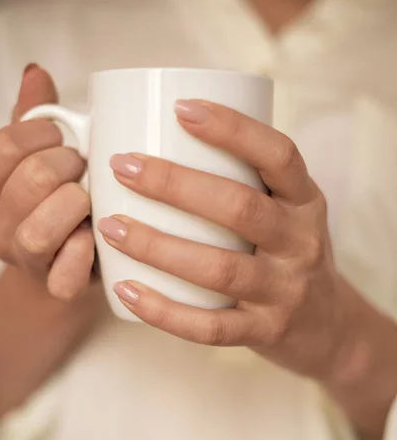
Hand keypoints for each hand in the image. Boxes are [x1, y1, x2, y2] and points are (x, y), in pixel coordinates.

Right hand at [0, 64, 94, 299]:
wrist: (67, 266)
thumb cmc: (57, 205)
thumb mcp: (40, 159)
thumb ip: (34, 120)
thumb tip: (35, 73)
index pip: (2, 150)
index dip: (40, 135)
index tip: (62, 137)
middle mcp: (0, 225)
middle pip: (29, 181)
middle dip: (66, 165)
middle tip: (82, 167)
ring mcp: (27, 258)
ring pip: (38, 230)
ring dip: (74, 205)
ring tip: (89, 199)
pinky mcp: (57, 285)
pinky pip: (64, 275)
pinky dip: (82, 253)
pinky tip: (91, 236)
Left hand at [98, 99, 344, 379]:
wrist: (328, 326)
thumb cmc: (288, 255)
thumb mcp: (287, 213)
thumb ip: (246, 184)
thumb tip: (164, 142)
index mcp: (306, 202)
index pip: (279, 155)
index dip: (233, 129)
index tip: (179, 108)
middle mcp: (301, 243)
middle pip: (240, 208)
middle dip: (175, 184)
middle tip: (123, 167)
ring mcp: (285, 291)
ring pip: (220, 268)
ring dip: (158, 246)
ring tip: (111, 227)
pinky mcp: (265, 331)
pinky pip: (211, 327)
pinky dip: (164, 310)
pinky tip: (126, 290)